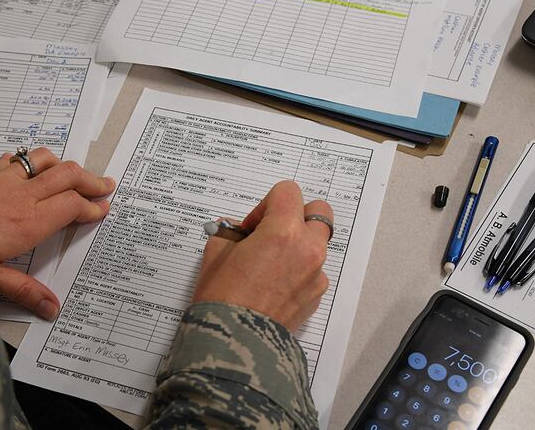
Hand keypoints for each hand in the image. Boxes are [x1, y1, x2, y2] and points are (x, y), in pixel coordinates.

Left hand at [0, 148, 114, 319]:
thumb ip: (22, 290)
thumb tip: (52, 308)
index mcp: (27, 223)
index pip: (72, 207)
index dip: (92, 207)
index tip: (104, 210)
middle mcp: (21, 196)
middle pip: (67, 177)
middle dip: (91, 180)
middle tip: (106, 185)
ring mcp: (2, 179)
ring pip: (45, 161)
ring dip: (66, 165)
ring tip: (75, 173)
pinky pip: (18, 160)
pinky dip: (33, 161)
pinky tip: (28, 167)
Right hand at [193, 181, 332, 331]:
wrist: (235, 343)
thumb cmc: (222, 298)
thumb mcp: (216, 254)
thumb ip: (231, 233)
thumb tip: (238, 232)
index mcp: (282, 232)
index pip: (287, 192)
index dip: (265, 204)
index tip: (251, 226)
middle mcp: (307, 249)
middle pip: (318, 211)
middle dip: (296, 215)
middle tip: (271, 233)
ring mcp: (316, 274)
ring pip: (317, 242)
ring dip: (298, 244)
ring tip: (269, 264)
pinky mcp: (316, 295)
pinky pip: (313, 270)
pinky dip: (298, 271)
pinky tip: (273, 286)